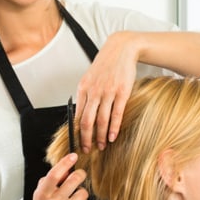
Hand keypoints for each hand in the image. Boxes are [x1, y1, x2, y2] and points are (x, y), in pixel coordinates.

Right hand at [25, 153, 87, 199]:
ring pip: (83, 193)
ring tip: (73, 196)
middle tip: (79, 174)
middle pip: (73, 181)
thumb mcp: (41, 191)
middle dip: (80, 174)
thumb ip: (52, 179)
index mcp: (43, 194)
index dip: (65, 163)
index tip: (73, 156)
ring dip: (80, 192)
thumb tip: (67, 168)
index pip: (54, 175)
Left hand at [76, 31, 138, 151]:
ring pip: (101, 120)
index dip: (76, 131)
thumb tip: (81, 114)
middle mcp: (93, 91)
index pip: (77, 115)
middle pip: (86, 121)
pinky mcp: (122, 92)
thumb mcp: (89, 78)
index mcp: (83, 88)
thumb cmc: (105, 65)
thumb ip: (85, 95)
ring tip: (102, 146)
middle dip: (86, 138)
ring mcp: (108, 92)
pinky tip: (113, 137)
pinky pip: (116, 114)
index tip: (77, 142)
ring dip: (101, 136)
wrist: (121, 49)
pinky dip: (114, 128)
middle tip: (87, 149)